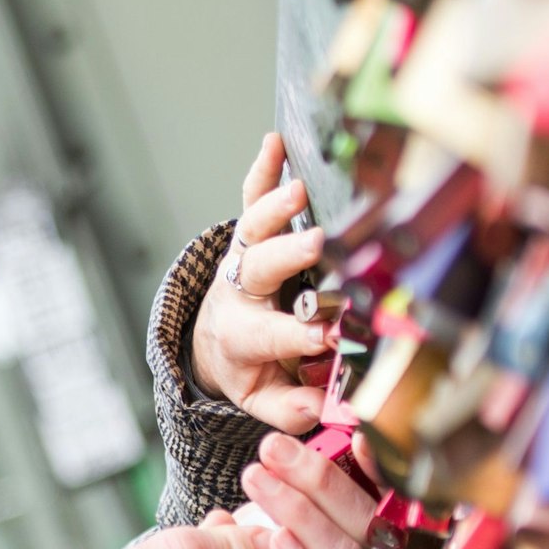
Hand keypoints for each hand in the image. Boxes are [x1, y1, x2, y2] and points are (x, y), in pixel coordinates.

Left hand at [191, 133, 332, 430]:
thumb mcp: (263, 398)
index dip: (301, 335)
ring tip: (297, 189)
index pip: (275, 336)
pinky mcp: (246, 237)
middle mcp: (240, 295)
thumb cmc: (253, 367)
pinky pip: (249, 199)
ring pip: (253, 232)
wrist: (217, 344)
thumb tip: (321, 406)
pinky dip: (261, 170)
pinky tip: (274, 142)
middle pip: (260, 273)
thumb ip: (291, 406)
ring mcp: (242, 261)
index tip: (330, 333)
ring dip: (273, 209)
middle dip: (286, 257)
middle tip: (317, 244)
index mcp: (245, 338)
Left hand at [206, 431, 376, 548]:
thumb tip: (219, 515)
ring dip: (304, 511)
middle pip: (360, 523)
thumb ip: (232, 537)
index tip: (333, 434)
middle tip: (271, 450)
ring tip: (260, 480)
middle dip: (318, 479)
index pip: (360, 505)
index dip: (355, 471)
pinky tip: (276, 540)